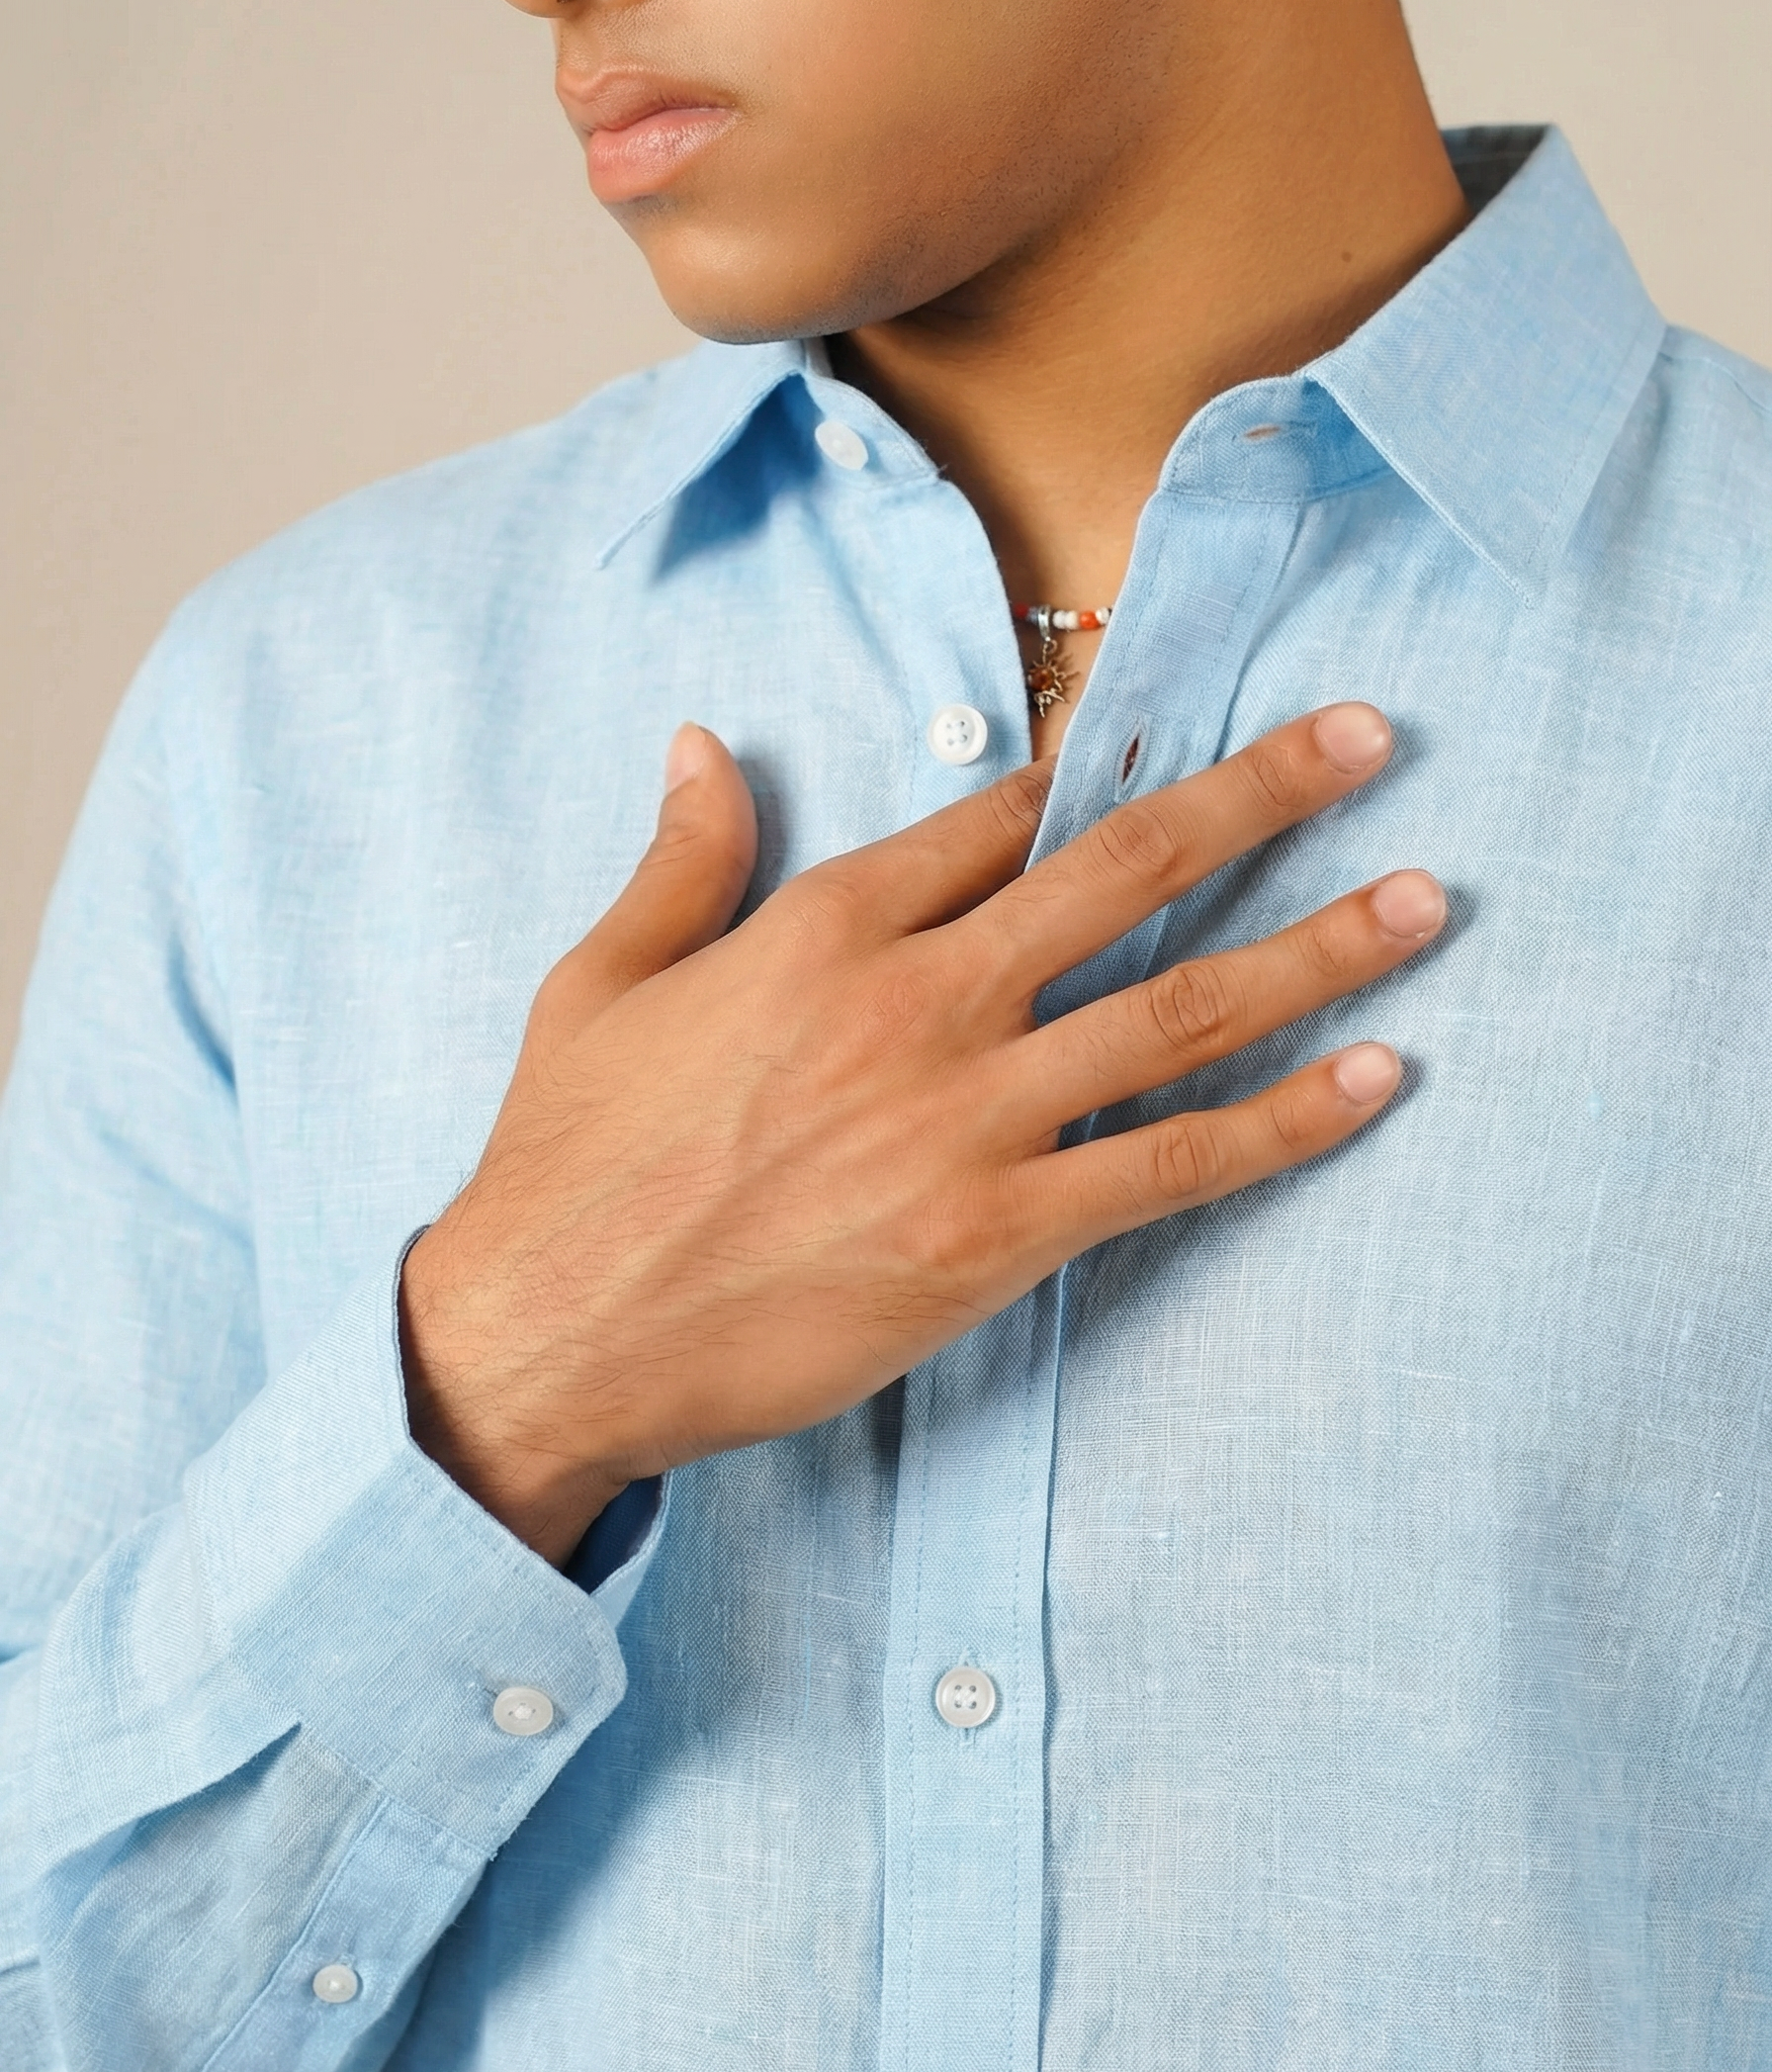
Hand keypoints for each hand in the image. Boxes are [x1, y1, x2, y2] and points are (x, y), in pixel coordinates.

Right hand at [400, 704, 1442, 1565]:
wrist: (551, 1332)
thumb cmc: (567, 1162)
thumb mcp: (598, 982)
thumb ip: (679, 858)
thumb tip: (701, 742)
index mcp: (826, 922)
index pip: (1000, 817)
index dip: (1100, 776)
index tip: (1180, 749)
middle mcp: (917, 996)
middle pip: (1126, 869)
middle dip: (1262, 794)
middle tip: (1368, 739)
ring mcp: (964, 1116)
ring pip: (1177, 1005)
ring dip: (1315, 946)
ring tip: (1423, 899)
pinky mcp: (992, 1234)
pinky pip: (1169, 1161)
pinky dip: (1280, 1120)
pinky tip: (1372, 1078)